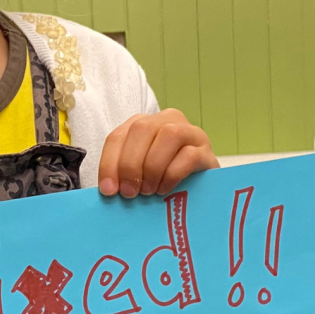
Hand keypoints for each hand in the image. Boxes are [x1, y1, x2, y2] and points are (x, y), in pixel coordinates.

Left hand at [97, 109, 218, 197]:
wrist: (199, 188)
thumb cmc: (160, 180)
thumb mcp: (137, 173)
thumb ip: (122, 173)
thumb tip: (108, 190)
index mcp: (143, 123)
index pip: (117, 136)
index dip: (109, 163)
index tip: (108, 190)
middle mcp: (167, 120)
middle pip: (141, 129)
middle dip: (130, 164)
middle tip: (130, 192)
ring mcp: (190, 132)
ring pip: (169, 135)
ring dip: (153, 167)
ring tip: (149, 191)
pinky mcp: (206, 150)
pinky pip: (189, 155)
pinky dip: (172, 175)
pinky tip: (165, 189)